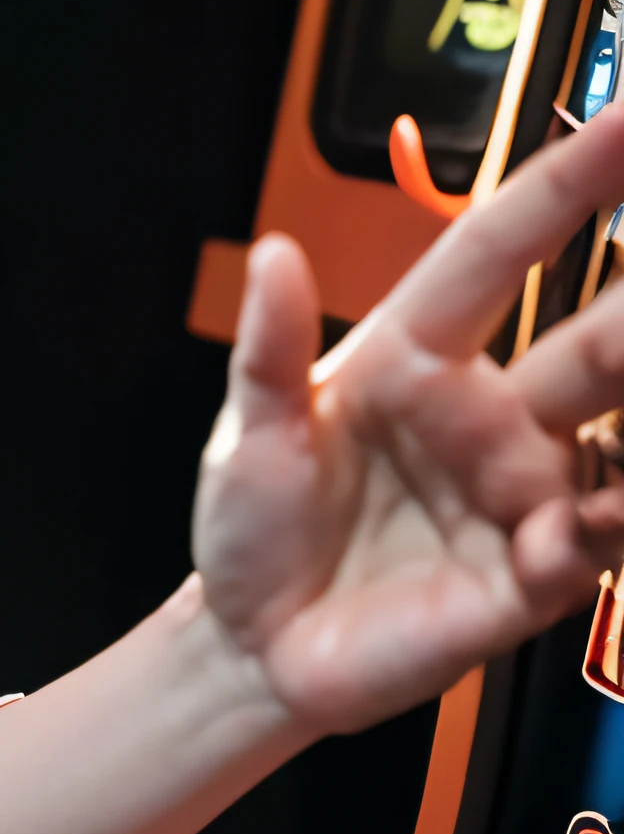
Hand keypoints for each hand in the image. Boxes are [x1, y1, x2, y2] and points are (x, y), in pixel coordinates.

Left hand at [197, 108, 623, 736]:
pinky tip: (577, 526)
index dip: (566, 187)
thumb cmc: (251, 524)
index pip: (500, 252)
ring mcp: (521, 491)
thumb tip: (275, 252)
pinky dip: (603, 526)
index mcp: (416, 355)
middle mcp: (489, 414)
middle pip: (596, 346)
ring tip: (621, 412)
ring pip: (623, 441)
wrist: (254, 645)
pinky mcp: (534, 574)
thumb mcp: (247, 433)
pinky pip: (596, 540)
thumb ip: (269, 349)